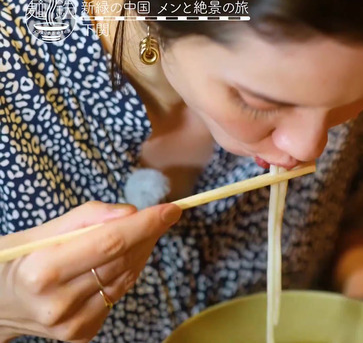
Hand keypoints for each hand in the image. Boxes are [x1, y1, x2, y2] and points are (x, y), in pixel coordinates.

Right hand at [0, 201, 181, 342]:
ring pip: (126, 278)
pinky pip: (117, 294)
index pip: (109, 243)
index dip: (144, 224)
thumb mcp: (36, 233)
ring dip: (142, 251)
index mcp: (42, 272)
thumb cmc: (15, 263)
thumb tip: (129, 212)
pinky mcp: (83, 333)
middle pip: (122, 260)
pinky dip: (126, 272)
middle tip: (162, 214)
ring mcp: (73, 324)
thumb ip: (84, 219)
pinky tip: (120, 260)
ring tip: (141, 233)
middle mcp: (59, 303)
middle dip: (148, 234)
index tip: (171, 209)